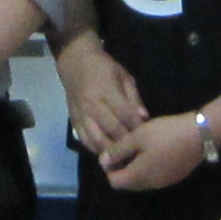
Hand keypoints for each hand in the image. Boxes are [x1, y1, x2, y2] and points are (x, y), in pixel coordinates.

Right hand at [59, 43, 149, 163]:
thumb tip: (144, 118)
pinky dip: (97, 149)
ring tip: (124, 156)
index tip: (147, 133)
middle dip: (126, 141)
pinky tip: (108, 152)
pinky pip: (85, 141)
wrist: (75, 63)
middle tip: (138, 149)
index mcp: (106, 91)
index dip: (137, 126)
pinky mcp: (73, 122)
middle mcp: (92, 105)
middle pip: (112, 130)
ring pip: (97, 140)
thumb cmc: (104, 68)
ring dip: (112, 150)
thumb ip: (134, 98)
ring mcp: (81, 115)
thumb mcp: (124, 76)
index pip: (125, 114)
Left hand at [101, 111, 209, 193]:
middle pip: (128, 184)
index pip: (114, 182)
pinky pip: (155, 177)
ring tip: (138, 147)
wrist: (201, 134)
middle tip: (123, 148)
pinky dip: (149, 168)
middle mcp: (151, 184)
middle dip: (122, 169)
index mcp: (139, 176)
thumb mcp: (137, 136)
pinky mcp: (176, 177)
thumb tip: (103, 162)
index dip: (108, 169)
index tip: (111, 151)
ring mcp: (165, 182)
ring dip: (136, 169)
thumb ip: (118, 150)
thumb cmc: (165, 133)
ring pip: (142, 181)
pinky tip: (154, 150)